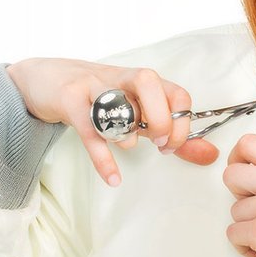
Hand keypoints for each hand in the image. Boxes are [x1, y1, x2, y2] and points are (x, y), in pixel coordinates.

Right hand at [4, 57, 221, 186]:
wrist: (46, 80)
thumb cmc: (98, 99)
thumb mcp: (139, 114)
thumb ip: (172, 134)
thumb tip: (209, 154)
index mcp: (142, 82)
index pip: (175, 91)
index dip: (181, 120)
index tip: (172, 145)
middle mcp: (120, 78)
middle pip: (148, 81)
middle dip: (161, 116)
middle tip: (160, 144)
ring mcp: (92, 85)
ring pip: (116, 98)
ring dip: (126, 129)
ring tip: (128, 147)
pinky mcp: (69, 99)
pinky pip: (89, 128)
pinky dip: (102, 157)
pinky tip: (113, 177)